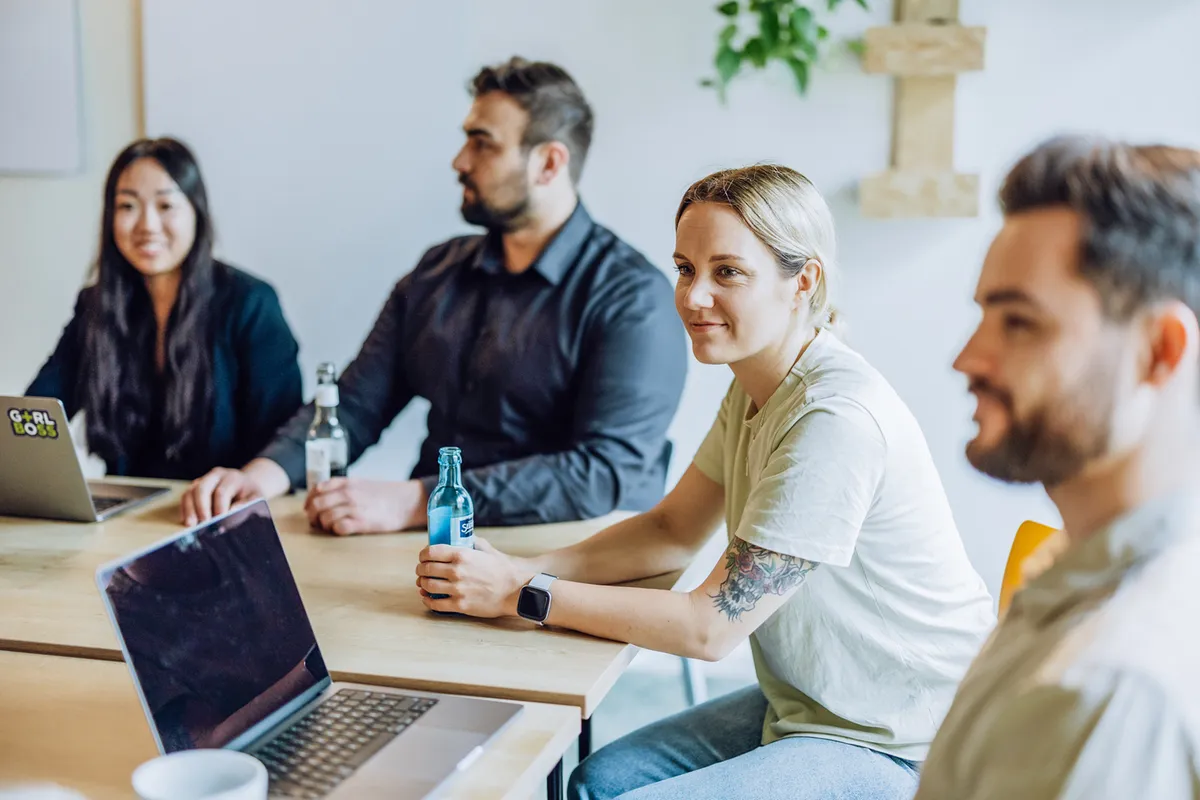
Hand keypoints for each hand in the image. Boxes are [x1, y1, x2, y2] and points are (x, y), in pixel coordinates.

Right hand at [181, 467, 263, 525]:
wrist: (246, 486)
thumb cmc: (250, 494)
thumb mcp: (255, 498)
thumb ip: (246, 505)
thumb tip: (231, 512)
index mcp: (232, 477)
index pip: (221, 492)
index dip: (219, 507)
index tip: (219, 520)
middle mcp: (215, 476)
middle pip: (202, 488)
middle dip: (201, 507)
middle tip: (204, 523)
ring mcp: (203, 481)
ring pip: (190, 492)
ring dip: (189, 509)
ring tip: (191, 525)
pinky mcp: (195, 488)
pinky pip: (185, 497)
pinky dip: (184, 509)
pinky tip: (187, 521)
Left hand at [305, 478, 425, 534]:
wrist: (406, 502)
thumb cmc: (383, 495)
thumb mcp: (361, 483)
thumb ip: (341, 487)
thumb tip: (320, 496)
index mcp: (347, 483)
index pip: (317, 489)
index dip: (309, 500)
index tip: (309, 508)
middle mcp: (348, 493)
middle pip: (317, 504)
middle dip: (313, 516)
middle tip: (317, 522)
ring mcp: (354, 508)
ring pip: (325, 517)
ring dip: (324, 525)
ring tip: (331, 527)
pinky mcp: (362, 522)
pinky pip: (339, 528)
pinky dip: (336, 531)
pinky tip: (342, 530)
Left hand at [415, 539, 534, 617]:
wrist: (515, 590)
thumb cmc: (503, 569)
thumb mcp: (487, 549)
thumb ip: (472, 542)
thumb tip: (462, 535)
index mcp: (462, 555)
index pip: (431, 552)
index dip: (423, 554)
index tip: (423, 556)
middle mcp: (456, 571)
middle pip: (426, 569)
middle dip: (421, 569)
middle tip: (422, 570)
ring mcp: (457, 589)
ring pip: (428, 586)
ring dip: (422, 584)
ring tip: (423, 583)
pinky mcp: (460, 605)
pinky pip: (435, 604)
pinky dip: (427, 600)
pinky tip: (427, 597)